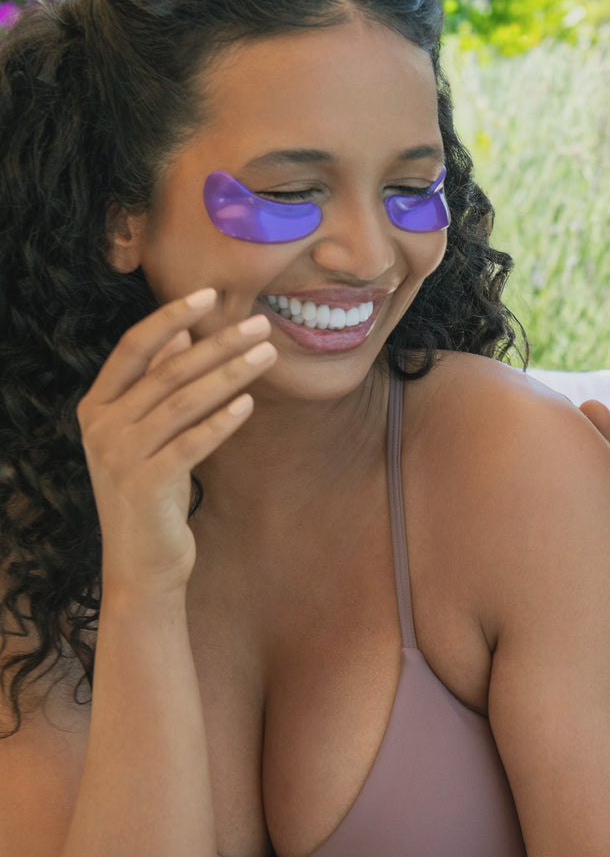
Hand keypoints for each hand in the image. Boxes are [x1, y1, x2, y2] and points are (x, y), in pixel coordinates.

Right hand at [76, 289, 276, 592]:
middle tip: (260, 324)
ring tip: (266, 356)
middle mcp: (101, 427)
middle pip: (166, 371)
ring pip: (182, 403)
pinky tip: (247, 404)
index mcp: (96, 406)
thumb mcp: (150, 433)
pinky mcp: (145, 486)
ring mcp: (119, 457)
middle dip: (217, 343)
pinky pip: (190, 444)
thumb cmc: (153, 491)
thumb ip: (156, 383)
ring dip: (229, 375)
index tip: (209, 294)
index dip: (169, 316)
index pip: (132, 347)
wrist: (141, 563)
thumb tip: (178, 331)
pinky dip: (220, 422)